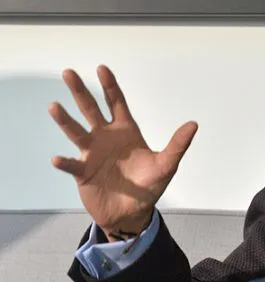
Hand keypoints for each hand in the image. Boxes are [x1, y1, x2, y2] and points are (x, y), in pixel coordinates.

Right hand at [49, 65, 197, 237]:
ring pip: (76, 132)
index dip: (110, 86)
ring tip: (54, 106)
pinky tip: (58, 159)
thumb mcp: (166, 165)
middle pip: (91, 110)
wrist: (133, 212)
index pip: (116, 103)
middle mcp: (106, 138)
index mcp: (126, 132)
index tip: (102, 68)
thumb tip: (193, 125)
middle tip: (68, 72)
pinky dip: (65, 162)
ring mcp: (92, 154)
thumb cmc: (149, 185)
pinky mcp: (83, 173)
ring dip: (65, 120)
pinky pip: (72, 165)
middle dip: (80, 91)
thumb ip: (177, 145)